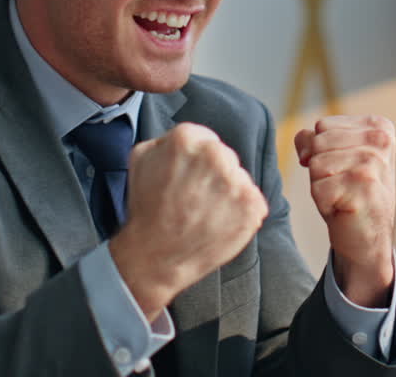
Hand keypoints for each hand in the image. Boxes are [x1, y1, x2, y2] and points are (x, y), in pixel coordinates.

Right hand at [109, 123, 267, 318]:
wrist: (155, 256)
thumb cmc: (146, 210)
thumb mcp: (141, 159)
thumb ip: (165, 140)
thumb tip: (184, 139)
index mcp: (187, 138)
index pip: (205, 139)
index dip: (195, 162)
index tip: (188, 178)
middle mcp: (215, 155)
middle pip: (225, 157)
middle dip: (213, 175)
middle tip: (195, 198)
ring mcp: (236, 181)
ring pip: (239, 179)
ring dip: (227, 194)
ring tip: (205, 213)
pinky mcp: (252, 206)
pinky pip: (254, 202)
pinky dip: (241, 213)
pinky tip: (220, 223)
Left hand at [295, 115, 395, 306]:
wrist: (369, 237)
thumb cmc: (351, 191)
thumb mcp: (337, 154)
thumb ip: (315, 138)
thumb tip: (305, 151)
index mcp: (378, 126)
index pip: (322, 126)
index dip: (322, 150)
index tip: (344, 167)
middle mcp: (380, 141)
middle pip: (317, 143)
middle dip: (320, 167)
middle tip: (343, 184)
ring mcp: (373, 164)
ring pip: (316, 165)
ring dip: (322, 185)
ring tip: (343, 195)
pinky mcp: (362, 188)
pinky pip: (317, 188)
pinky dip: (324, 203)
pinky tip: (344, 208)